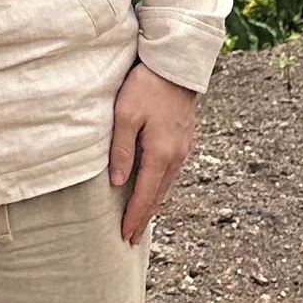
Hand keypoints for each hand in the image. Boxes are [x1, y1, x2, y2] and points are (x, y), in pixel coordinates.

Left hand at [108, 62, 198, 245]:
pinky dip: (160, 186)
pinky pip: (171, 171)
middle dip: (144, 217)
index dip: (134, 217)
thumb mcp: (125, 116)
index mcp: (161, 154)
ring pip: (166, 184)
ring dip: (153, 203)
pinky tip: (152, 188)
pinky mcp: (184, 139)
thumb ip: (121, 150)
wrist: (176, 65)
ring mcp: (183, 148)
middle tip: (131, 237)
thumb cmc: (146, 86)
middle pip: (158, 196)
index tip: (125, 235)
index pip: (145, 196)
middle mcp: (176, 157)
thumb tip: (118, 183)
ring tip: (140, 218)